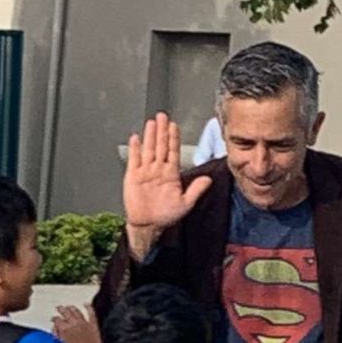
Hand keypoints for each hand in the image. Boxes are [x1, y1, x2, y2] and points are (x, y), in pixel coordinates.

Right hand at [52, 304, 100, 342]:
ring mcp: (84, 323)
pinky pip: (91, 312)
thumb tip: (54, 329)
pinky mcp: (93, 324)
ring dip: (72, 308)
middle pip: (65, 312)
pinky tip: (87, 304)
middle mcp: (73, 323)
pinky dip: (88, 307)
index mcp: (64, 329)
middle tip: (59, 308)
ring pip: (76, 311)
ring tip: (69, 306)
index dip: (54, 319)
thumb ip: (56, 336)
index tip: (53, 319)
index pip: (56, 320)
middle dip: (61, 309)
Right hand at [123, 113, 211, 257]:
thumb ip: (196, 190)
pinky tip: (136, 138)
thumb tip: (208, 180)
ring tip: (152, 122)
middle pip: (160, 146)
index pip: (173, 151)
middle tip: (163, 116)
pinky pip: (134, 160)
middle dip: (162, 131)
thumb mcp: (185, 203)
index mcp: (171, 174)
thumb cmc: (165, 216)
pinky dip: (135, 149)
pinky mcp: (133, 177)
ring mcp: (145, 172)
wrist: (148, 225)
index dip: (173, 138)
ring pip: (148, 149)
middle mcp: (158, 170)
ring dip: (150, 136)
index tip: (174, 126)